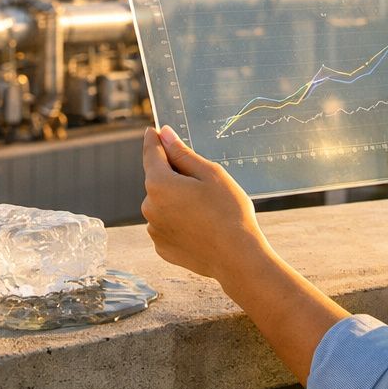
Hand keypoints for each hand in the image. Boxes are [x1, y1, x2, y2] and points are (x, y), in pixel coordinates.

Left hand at [141, 126, 351, 385]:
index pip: (151, 153)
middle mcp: (149, 206)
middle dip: (174, 176)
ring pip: (163, 204)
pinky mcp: (162, 247)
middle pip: (158, 180)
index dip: (153, 140)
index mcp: (159, 184)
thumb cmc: (229, 210)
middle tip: (203, 182)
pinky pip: (167, 225)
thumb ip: (182, 153)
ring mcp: (154, 230)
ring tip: (207, 210)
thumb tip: (163, 133)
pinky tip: (201, 227)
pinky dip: (179, 222)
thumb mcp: (210, 174)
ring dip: (176, 201)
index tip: (153, 130)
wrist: (238, 258)